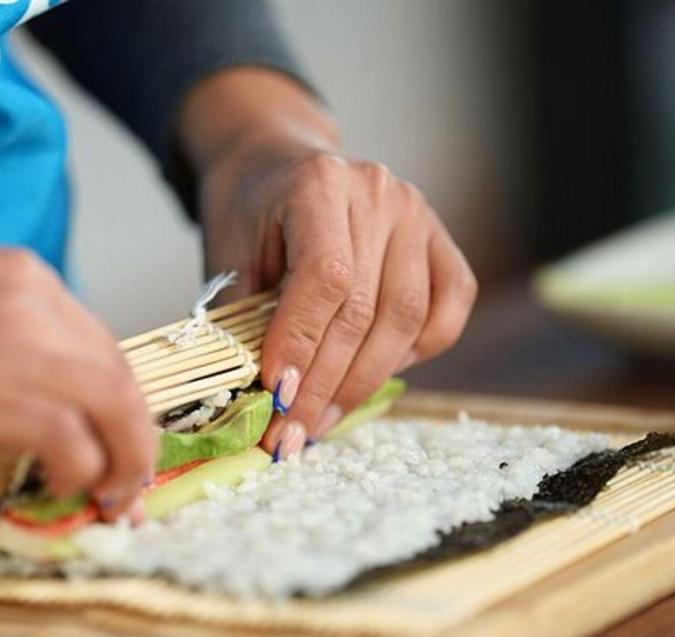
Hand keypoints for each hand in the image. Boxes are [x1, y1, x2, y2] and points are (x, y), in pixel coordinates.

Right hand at [0, 207, 155, 516]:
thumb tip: (23, 395)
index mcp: (24, 277)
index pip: (102, 346)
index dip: (118, 405)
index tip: (117, 443)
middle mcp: (37, 306)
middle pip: (123, 381)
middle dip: (136, 442)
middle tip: (127, 489)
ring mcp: (23, 349)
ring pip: (118, 413)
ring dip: (121, 467)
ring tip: (105, 502)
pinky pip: (76, 445)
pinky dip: (81, 475)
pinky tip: (57, 489)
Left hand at [181, 69, 477, 457]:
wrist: (275, 164)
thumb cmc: (248, 215)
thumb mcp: (228, 256)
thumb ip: (243, 319)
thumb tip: (254, 401)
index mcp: (319, 184)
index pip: (324, 278)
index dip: (302, 345)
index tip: (277, 397)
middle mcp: (378, 193)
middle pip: (366, 309)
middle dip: (325, 385)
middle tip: (291, 434)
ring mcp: (418, 215)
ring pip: (406, 319)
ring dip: (363, 383)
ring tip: (321, 423)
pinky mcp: (441, 241)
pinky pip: (446, 311)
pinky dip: (415, 354)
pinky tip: (372, 377)